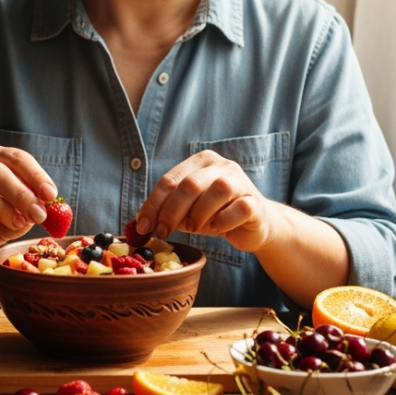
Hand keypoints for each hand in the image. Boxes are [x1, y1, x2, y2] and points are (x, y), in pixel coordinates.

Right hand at [0, 144, 57, 258]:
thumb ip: (32, 206)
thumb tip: (43, 205)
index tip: (51, 195)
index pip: (17, 158)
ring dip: (0, 207)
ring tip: (18, 223)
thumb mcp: (23, 212)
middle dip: (20, 193)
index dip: (35, 175)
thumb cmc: (3, 219)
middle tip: (38, 214)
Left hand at [134, 150, 271, 251]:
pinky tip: (217, 228)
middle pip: (190, 185)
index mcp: (201, 161)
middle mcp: (222, 165)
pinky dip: (223, 221)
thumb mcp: (188, 211)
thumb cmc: (216, 214)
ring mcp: (241, 182)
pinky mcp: (255, 202)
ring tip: (193, 228)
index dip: (153, 204)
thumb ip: (168, 211)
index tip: (142, 226)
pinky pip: (239, 208)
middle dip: (171, 212)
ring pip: (217, 190)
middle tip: (162, 232)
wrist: (254, 225)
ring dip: (199, 214)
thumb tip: (140, 222)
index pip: (170, 180)